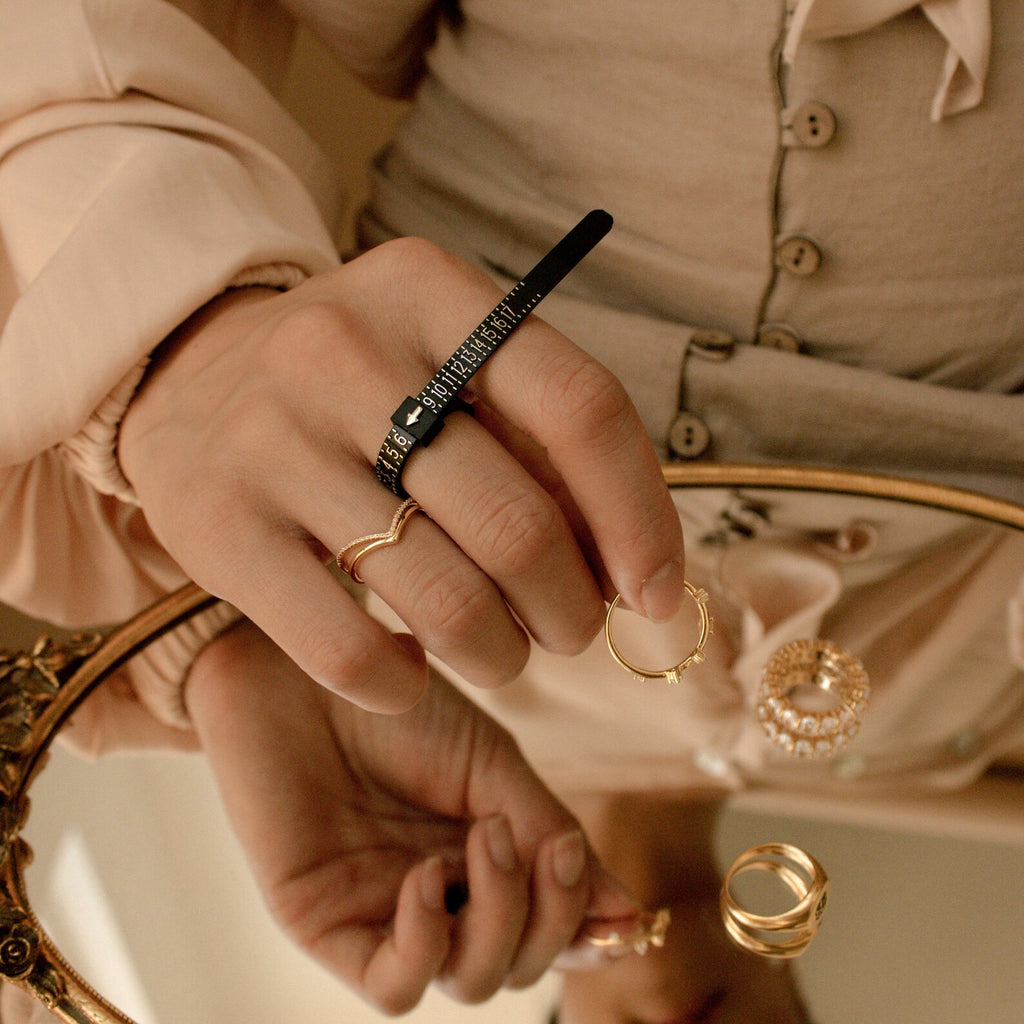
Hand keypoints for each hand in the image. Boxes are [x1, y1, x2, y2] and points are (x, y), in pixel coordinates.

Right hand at [120, 239, 684, 711]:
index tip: (657, 593)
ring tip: (500, 652)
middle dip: (570, 609)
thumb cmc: (357, 381)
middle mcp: (344, 350)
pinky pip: (347, 649)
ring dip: (501, 655)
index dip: (640, 515)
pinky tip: (412, 670)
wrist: (187, 371)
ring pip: (445, 598)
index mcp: (431, 294)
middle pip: (518, 522)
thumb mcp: (446, 365)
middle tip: (570, 629)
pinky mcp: (216, 524)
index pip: (581, 407)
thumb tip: (637, 570)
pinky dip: (404, 683)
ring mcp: (271, 437)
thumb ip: (541, 444)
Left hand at [186, 622, 641, 1012]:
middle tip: (550, 848)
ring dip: (500, 922)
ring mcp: (388, 913)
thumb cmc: (399, 704)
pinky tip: (426, 876)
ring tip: (486, 836)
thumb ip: (548, 831)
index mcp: (486, 855)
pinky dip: (427, 944)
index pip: (550, 926)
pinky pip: (394, 987)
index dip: (587, 930)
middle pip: (518, 964)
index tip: (622, 911)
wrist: (311, 666)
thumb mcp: (491, 762)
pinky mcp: (328, 927)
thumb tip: (626, 913)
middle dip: (552, 920)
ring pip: (469, 982)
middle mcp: (444, 895)